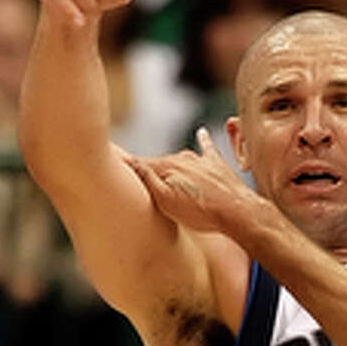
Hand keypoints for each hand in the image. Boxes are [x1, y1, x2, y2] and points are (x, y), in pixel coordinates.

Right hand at [126, 127, 261, 235]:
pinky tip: (202, 132)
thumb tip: (129, 161)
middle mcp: (182, 158)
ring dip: (170, 167)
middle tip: (134, 177)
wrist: (237, 212)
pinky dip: (203, 141)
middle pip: (158, 164)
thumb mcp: (165, 201)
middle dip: (147, 170)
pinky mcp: (217, 164)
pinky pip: (207, 148)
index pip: (139, 164)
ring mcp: (200, 160)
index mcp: (166, 167)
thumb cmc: (200, 213)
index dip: (124, 164)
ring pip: (179, 160)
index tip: (109, 159)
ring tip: (163, 174)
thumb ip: (147, 179)